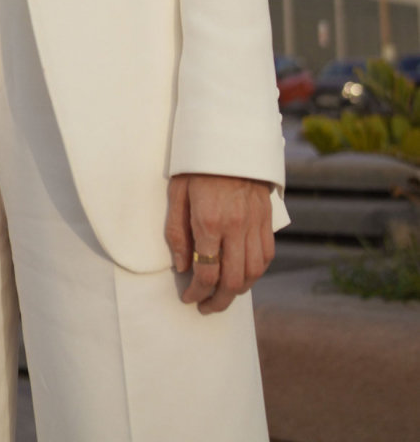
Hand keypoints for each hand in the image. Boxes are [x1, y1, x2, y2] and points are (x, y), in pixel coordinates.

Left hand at [166, 174, 273, 314]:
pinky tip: (244, 274)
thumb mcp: (177, 193)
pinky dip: (256, 272)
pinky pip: (267, 256)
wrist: (229, 138)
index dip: (197, 293)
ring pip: (253, 273)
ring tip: (224, 295)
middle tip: (207, 307)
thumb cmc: (196, 165)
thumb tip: (182, 267)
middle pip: (232, 282)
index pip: (206, 273)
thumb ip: (177, 232)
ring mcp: (254, 224)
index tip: (189, 298)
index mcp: (209, 222)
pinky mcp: (266, 219)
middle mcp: (235, 227)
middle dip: (219, 302)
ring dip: (238, 291)